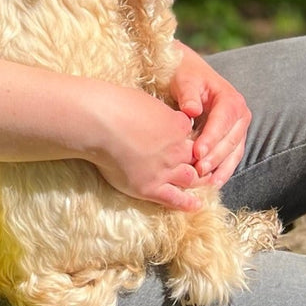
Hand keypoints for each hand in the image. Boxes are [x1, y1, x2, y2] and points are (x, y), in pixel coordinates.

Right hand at [85, 82, 202, 212]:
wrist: (100, 123)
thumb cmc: (118, 105)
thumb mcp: (147, 100)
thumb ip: (158, 112)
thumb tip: (155, 114)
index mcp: (178, 125)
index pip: (191, 134)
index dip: (188, 137)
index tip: (184, 140)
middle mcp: (177, 149)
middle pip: (197, 158)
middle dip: (201, 162)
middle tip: (205, 166)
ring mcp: (165, 169)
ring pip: (191, 179)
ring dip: (199, 182)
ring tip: (205, 184)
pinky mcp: (150, 187)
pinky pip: (174, 199)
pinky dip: (187, 203)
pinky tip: (196, 205)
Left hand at [168, 42, 250, 187]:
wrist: (190, 74)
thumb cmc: (186, 76)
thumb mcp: (185, 80)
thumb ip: (189, 95)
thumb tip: (192, 111)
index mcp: (231, 99)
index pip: (223, 121)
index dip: (211, 138)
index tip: (197, 152)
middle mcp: (240, 115)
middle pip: (231, 140)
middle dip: (215, 157)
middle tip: (198, 171)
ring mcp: (239, 129)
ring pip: (234, 152)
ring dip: (221, 169)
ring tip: (206, 182)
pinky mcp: (233, 140)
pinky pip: (231, 158)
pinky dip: (222, 170)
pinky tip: (212, 183)